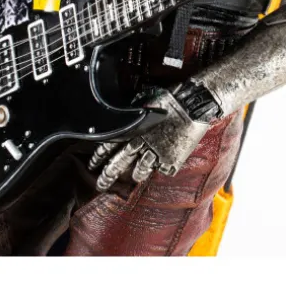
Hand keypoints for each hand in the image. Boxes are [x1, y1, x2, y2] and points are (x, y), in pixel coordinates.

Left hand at [88, 88, 210, 191]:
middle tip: (101, 185)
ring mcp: (156, 153)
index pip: (109, 146)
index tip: (94, 165)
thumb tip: (124, 115)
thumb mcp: (145, 102)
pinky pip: (162, 170)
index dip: (99, 157)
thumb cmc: (169, 100)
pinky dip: (160, 169)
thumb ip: (134, 114)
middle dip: (107, 176)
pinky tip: (159, 169)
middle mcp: (141, 143)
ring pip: (139, 170)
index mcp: (132, 130)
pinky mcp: (171, 159)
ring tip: (133, 179)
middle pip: (119, 164)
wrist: (192, 105)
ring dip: (134, 176)